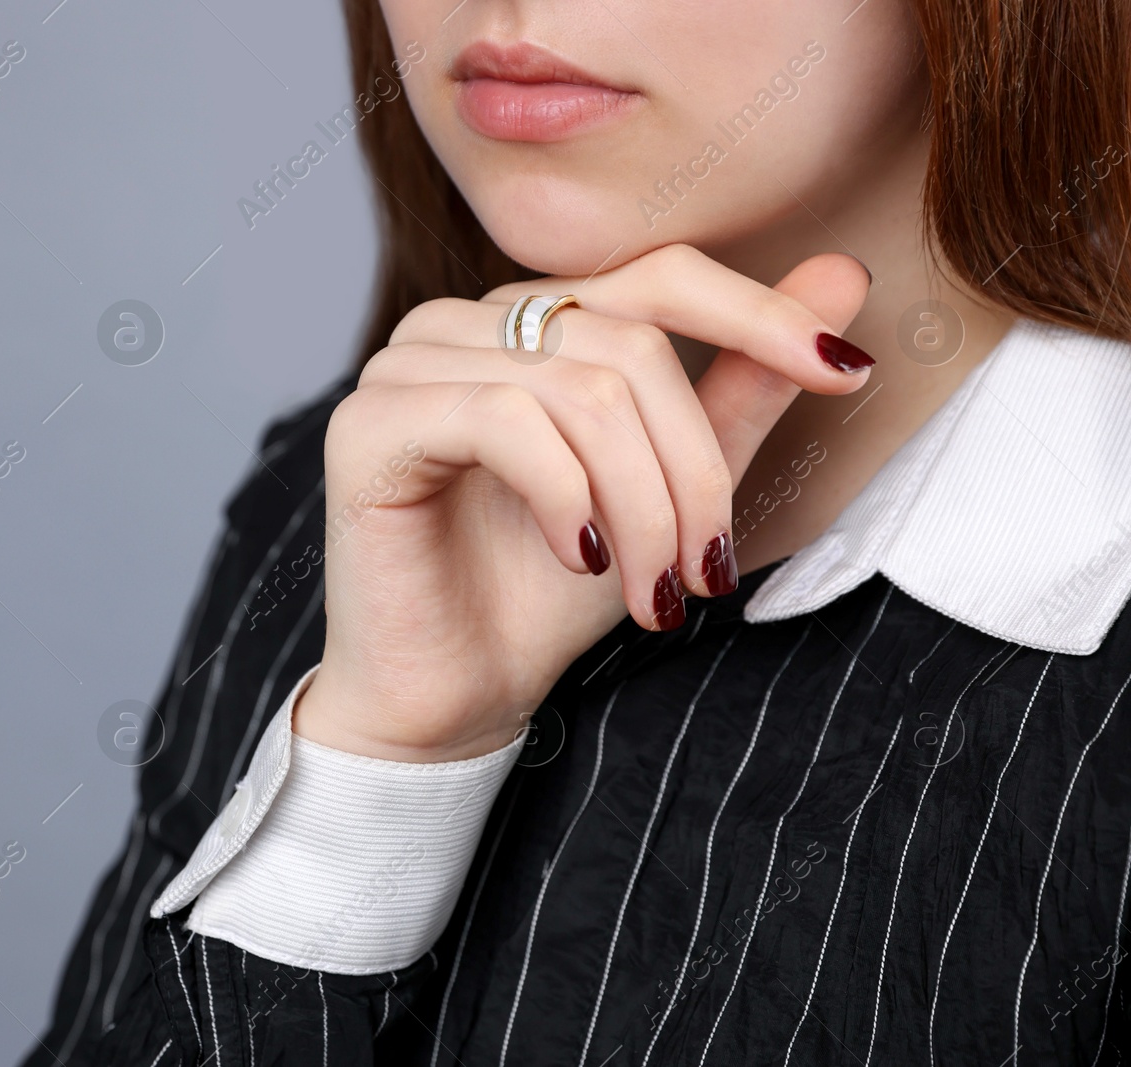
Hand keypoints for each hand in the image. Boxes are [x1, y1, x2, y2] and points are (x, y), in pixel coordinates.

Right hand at [293, 245, 871, 761]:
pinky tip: (577, 559)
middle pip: (630, 346)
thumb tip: (843, 276)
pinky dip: (566, 497)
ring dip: (641, 506)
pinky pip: (504, 420)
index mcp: (530, 321)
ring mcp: (405, 364)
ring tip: (651, 594)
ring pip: (579, 388)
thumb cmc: (545, 597)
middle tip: (706, 573)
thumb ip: (741, 387)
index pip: (658, 277)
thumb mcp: (667, 493)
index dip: (758, 315)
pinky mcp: (368, 422)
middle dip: (693, 472)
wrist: (449, 697)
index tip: (848, 374)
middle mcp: (463, 324)